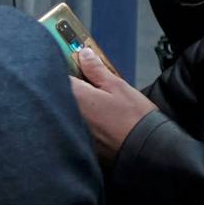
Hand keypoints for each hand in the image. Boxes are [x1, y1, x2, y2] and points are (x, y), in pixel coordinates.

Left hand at [69, 45, 155, 164]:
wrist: (145, 150)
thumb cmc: (133, 118)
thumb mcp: (117, 87)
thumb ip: (96, 70)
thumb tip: (84, 54)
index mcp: (75, 95)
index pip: (58, 76)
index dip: (65, 70)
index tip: (73, 66)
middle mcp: (67, 112)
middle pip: (58, 94)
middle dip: (69, 88)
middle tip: (89, 88)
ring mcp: (70, 128)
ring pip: (64, 110)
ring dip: (72, 105)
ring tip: (96, 107)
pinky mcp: (77, 141)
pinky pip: (70, 125)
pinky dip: (76, 121)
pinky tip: (96, 122)